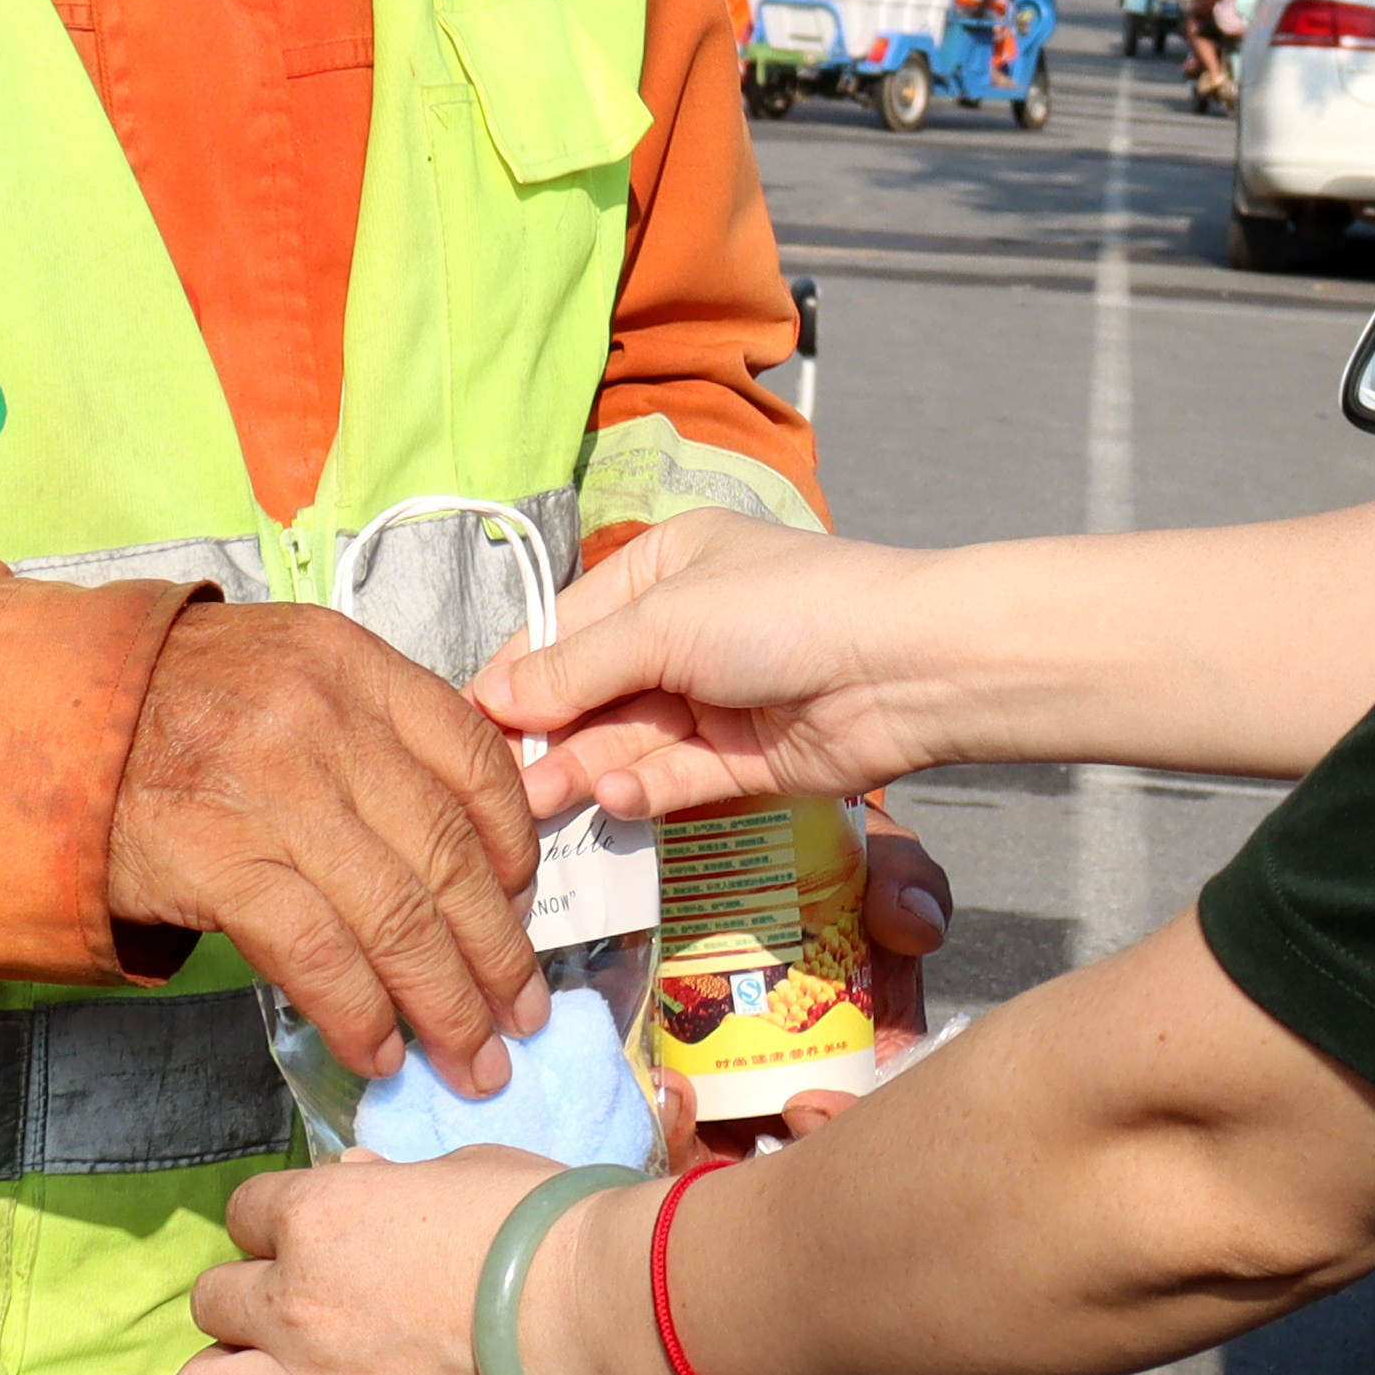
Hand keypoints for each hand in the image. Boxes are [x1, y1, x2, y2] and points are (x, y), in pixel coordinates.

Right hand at [107, 598, 543, 1088]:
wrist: (26, 723)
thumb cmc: (166, 709)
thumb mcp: (282, 674)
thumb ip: (372, 730)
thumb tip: (461, 840)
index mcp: (352, 666)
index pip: (476, 761)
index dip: (516, 849)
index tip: (523, 906)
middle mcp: (322, 721)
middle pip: (447, 856)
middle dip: (499, 954)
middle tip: (522, 1018)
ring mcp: (269, 791)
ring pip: (397, 917)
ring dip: (445, 1004)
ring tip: (472, 1060)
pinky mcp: (214, 860)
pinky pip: (318, 953)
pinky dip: (360, 1013)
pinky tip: (380, 1052)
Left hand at [159, 1148, 655, 1374]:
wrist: (595, 1316)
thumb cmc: (544, 1225)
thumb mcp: (465, 1169)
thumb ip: (393, 1179)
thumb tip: (358, 1173)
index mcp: (318, 1217)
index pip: (250, 1210)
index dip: (278, 1220)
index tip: (312, 1229)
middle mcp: (294, 1302)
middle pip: (216, 1299)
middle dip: (250, 1297)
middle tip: (300, 1303)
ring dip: (223, 1373)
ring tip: (256, 1372)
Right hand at [479, 514, 962, 819]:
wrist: (907, 667)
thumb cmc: (784, 611)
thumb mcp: (664, 622)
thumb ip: (579, 667)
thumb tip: (494, 698)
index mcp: (660, 571)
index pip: (565, 628)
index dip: (517, 677)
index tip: (467, 725)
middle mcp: (682, 632)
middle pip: (590, 693)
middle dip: (546, 737)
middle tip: (501, 784)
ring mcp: (713, 699)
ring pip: (626, 742)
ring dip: (584, 770)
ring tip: (542, 803)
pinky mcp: (742, 761)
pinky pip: (673, 779)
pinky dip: (642, 789)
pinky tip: (616, 796)